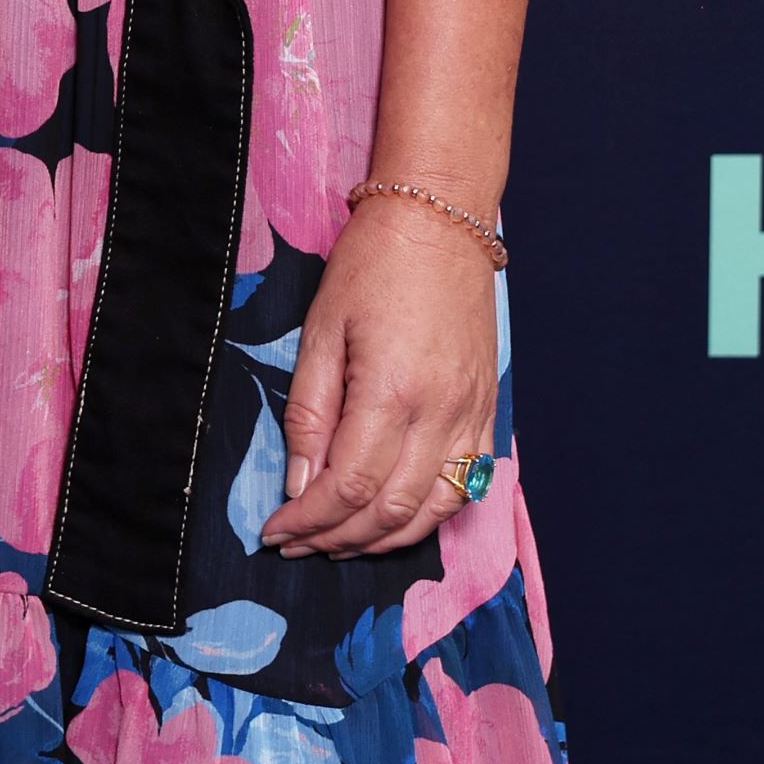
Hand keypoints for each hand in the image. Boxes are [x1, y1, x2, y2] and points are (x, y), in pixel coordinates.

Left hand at [261, 193, 497, 561]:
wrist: (439, 221)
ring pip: (430, 512)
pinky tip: (393, 517)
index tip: (276, 530)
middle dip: (336, 539)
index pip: (347, 488)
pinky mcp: (486, 411)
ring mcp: (471, 416)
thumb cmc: (371, 264)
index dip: (308, 520)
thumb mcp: (322, 328)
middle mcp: (440, 414)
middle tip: (298, 543)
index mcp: (392, 392)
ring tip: (337, 540)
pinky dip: (426, 515)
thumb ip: (309, 411)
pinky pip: (463, 487)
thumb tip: (298, 484)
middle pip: (389, 511)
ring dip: (381, 539)